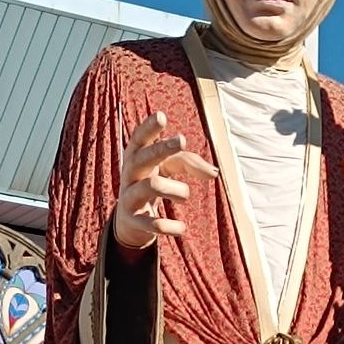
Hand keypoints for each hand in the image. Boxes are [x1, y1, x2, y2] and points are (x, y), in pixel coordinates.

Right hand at [114, 111, 217, 253]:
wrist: (130, 221)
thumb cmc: (153, 181)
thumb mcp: (168, 167)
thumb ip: (190, 163)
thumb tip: (214, 173)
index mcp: (137, 156)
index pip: (139, 138)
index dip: (148, 127)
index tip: (161, 116)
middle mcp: (130, 173)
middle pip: (142, 157)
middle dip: (161, 148)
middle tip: (182, 140)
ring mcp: (128, 196)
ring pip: (151, 186)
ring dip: (175, 189)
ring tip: (184, 195)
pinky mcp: (132, 220)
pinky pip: (151, 222)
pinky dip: (169, 226)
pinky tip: (181, 228)